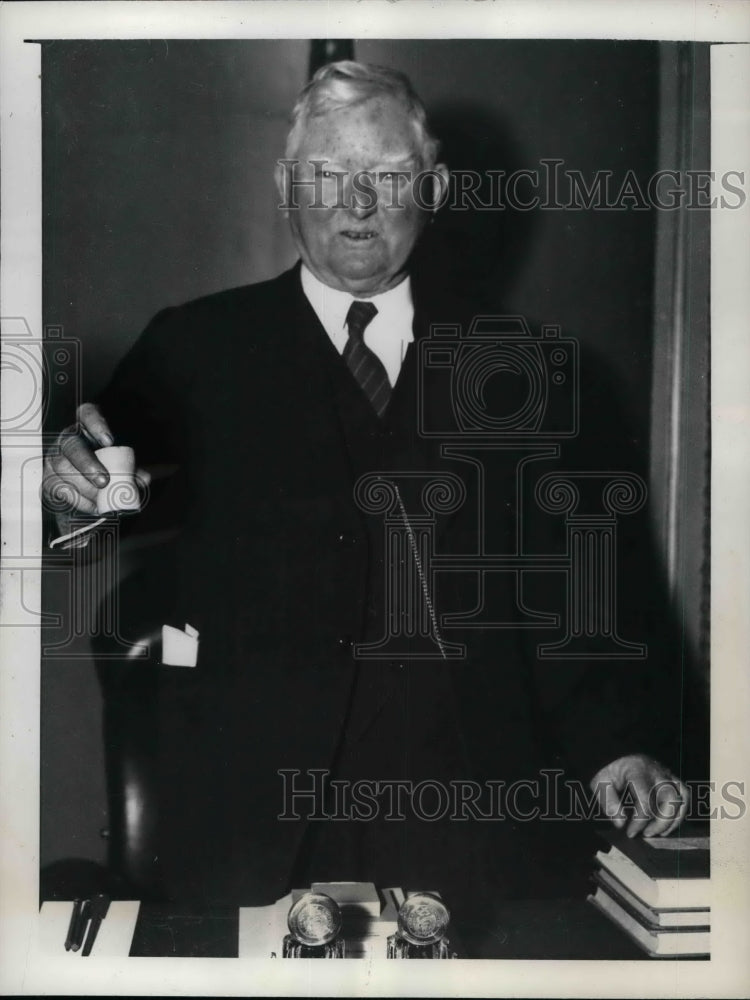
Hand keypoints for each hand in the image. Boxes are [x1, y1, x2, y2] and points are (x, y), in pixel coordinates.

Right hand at [43, 402, 149, 524]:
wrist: (88, 492)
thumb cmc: (107, 469)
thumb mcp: (122, 466)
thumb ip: (131, 469)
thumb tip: (143, 478)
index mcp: (88, 426)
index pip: (88, 414)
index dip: (97, 425)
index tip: (109, 441)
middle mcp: (68, 438)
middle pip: (72, 445)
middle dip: (87, 464)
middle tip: (104, 481)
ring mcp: (55, 456)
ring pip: (63, 468)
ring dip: (85, 486)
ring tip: (102, 498)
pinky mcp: (48, 477)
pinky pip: (58, 487)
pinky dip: (78, 499)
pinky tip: (92, 505)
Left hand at [589, 753, 688, 837]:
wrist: (614, 751)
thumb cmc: (608, 769)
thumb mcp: (600, 783)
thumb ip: (609, 803)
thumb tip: (621, 824)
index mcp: (637, 771)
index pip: (646, 801)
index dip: (640, 822)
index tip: (630, 832)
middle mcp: (656, 771)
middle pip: (670, 799)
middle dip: (661, 822)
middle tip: (646, 834)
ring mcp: (665, 773)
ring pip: (681, 798)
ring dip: (674, 819)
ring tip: (660, 832)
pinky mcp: (670, 777)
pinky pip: (684, 794)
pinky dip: (680, 811)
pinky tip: (669, 823)